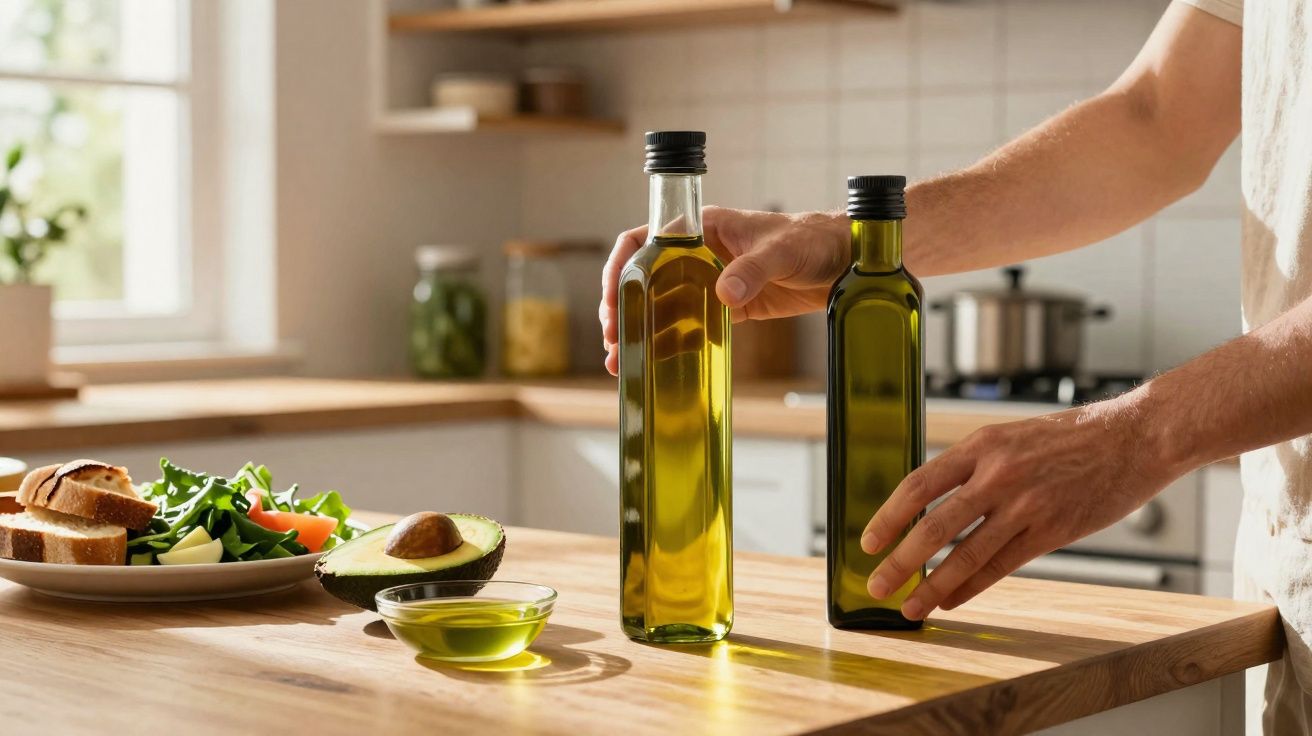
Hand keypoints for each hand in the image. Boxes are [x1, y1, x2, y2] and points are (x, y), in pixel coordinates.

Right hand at [599, 206, 849, 374]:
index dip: (620, 268)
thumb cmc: (813, 239)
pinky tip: (657, 363)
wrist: (845, 260)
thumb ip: (753, 270)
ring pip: (663, 306)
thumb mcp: (782, 250)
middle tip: (613, 340)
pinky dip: (672, 343)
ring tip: (621, 362)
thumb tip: (723, 294)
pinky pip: (692, 326)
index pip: (643, 240)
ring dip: (641, 332)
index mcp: (702, 228)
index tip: (611, 299)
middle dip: (623, 309)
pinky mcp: (730, 308)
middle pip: (645, 279)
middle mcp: (699, 254)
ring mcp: (712, 281)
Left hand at [861, 396, 1176, 619]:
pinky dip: (970, 588)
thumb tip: (932, 504)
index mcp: (982, 445)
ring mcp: (1026, 505)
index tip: (869, 542)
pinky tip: (949, 601)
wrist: (1136, 437)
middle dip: (900, 561)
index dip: (890, 516)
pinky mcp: (1053, 531)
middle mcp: (999, 474)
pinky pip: (1001, 567)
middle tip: (876, 584)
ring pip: (966, 554)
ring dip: (932, 585)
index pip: (919, 484)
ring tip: (909, 606)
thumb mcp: (1011, 437)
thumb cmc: (1072, 437)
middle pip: (935, 526)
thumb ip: (974, 466)